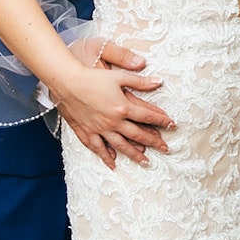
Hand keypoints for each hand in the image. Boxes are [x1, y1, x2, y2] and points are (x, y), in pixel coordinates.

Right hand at [54, 38, 174, 168]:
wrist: (67, 83)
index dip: (162, 120)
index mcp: (123, 107)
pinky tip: (113, 163)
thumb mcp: (119, 76)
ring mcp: (100, 129)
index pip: (147, 116)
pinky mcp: (87, 132)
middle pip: (138, 135)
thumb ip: (140, 81)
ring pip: (121, 146)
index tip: (172, 125)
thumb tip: (158, 81)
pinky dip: (106, 157)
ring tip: (146, 162)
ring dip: (135, 155)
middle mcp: (113, 122)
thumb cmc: (93, 77)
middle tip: (166, 149)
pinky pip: (98, 148)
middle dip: (154, 142)